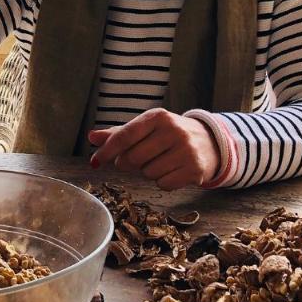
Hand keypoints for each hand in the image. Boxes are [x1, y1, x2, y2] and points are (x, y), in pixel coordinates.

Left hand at [87, 109, 219, 189]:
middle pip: (133, 158)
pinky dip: (163, 181)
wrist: (210, 142)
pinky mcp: (195, 169)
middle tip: (136, 160)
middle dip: (128, 163)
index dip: (107, 150)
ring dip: (148, 172)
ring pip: (147, 173)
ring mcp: (186, 150)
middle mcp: (173, 130)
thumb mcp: (146, 128)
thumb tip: (91, 137)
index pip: (125, 135)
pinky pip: (163, 184)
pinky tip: (172, 170)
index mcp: (158, 116)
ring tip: (161, 161)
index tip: (95, 161)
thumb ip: (118, 134)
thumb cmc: (169, 135)